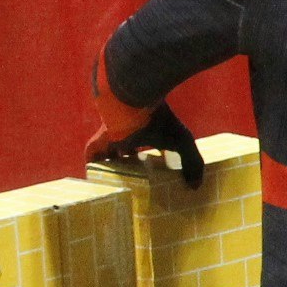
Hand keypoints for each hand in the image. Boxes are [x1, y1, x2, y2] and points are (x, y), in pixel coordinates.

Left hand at [89, 105, 206, 187]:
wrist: (138, 100)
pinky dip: (92, 165)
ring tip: (110, 183)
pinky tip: (94, 178)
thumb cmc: (160, 120)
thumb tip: (195, 186)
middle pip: (122, 151)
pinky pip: (92, 153)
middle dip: (124, 164)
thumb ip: (192, 162)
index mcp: (146, 133)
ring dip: (108, 165)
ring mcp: (112, 134)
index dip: (145, 158)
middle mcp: (127, 133)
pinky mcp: (100, 136)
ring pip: (106, 153)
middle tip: (127, 181)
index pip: (144, 146)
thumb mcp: (182, 142)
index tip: (147, 172)